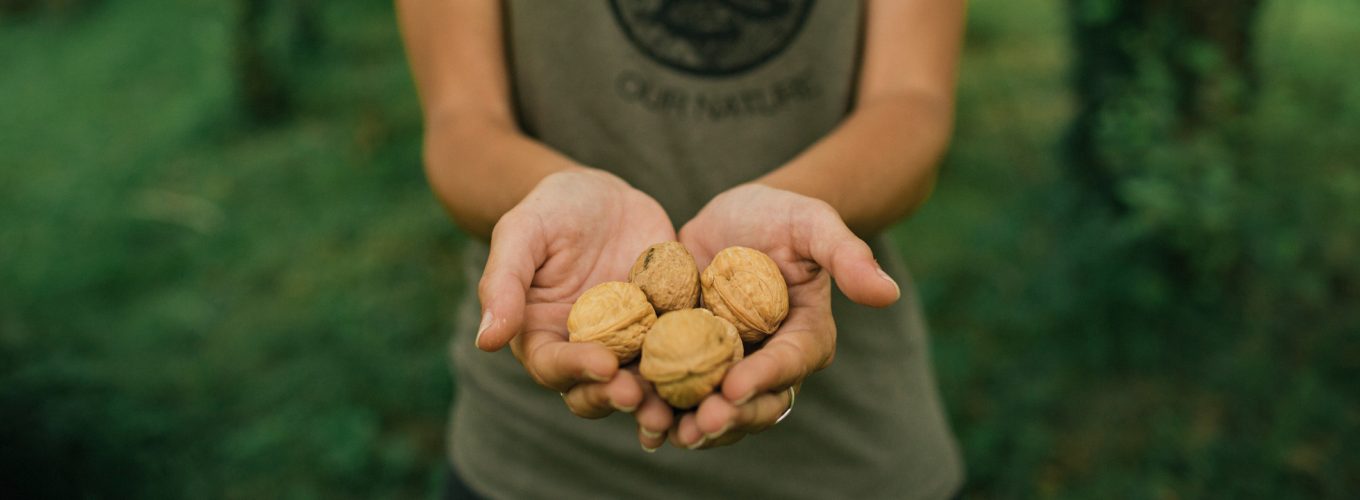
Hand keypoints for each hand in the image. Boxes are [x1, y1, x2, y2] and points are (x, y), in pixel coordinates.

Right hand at [475, 168, 675, 446]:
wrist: (602, 194)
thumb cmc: (551, 209)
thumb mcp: (522, 232)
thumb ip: (502, 283)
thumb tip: (487, 340)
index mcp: (543, 337)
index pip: (554, 366)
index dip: (577, 371)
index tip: (603, 366)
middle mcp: (586, 351)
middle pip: (599, 389)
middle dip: (621, 397)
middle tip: (644, 397)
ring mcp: (630, 344)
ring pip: (644, 384)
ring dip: (662, 400)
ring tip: (684, 404)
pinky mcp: (669, 329)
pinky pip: (684, 353)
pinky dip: (699, 367)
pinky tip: (722, 370)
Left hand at [669, 184, 900, 448]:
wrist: (732, 215)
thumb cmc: (780, 215)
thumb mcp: (813, 222)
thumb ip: (847, 254)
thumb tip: (889, 293)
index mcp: (805, 337)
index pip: (788, 364)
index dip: (764, 379)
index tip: (736, 387)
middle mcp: (767, 361)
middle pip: (753, 403)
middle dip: (727, 418)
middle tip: (698, 425)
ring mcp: (727, 365)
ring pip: (713, 407)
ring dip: (688, 423)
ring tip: (660, 428)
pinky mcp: (689, 359)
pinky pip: (675, 390)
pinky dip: (657, 404)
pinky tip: (633, 410)